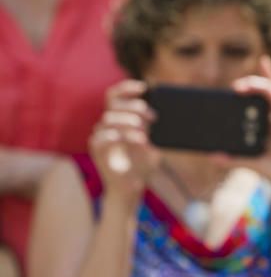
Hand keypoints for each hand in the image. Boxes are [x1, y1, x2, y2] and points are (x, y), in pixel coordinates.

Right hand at [89, 80, 159, 201]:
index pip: (115, 95)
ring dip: (129, 122)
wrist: (132, 188)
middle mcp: (107, 125)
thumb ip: (156, 128)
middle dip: (133, 107)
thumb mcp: (154, 143)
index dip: (126, 88)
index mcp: (119, 120)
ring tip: (144, 134)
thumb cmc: (143, 165)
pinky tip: (137, 139)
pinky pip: (101, 137)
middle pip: (113, 104)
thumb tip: (168, 115)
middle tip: (151, 116)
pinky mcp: (97, 151)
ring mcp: (100, 136)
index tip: (144, 87)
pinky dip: (118, 135)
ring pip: (108, 119)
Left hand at [221, 57, 270, 193]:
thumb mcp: (253, 163)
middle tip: (236, 85)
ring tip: (247, 85)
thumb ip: (234, 158)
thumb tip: (212, 156)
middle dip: (257, 82)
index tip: (259, 61)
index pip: (269, 94)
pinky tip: (270, 94)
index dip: (264, 77)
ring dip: (264, 88)